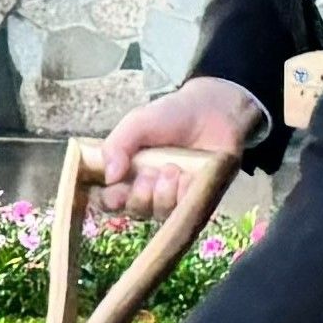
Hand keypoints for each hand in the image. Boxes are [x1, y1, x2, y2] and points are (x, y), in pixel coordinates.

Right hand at [92, 75, 261, 220]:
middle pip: (135, 209)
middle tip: (149, 173)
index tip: (116, 193)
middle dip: (140, 193)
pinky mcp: (197, 199)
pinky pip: (185, 210)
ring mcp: (173, 196)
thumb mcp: (137, 123)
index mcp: (129, 172)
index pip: (111, 198)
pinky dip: (183, 194)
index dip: (110, 201)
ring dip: (163, 192)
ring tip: (172, 168)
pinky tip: (187, 175)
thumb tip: (109, 177)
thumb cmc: (172, 116)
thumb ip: (117, 145)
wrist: (212, 111)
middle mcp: (149, 189)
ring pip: (159, 211)